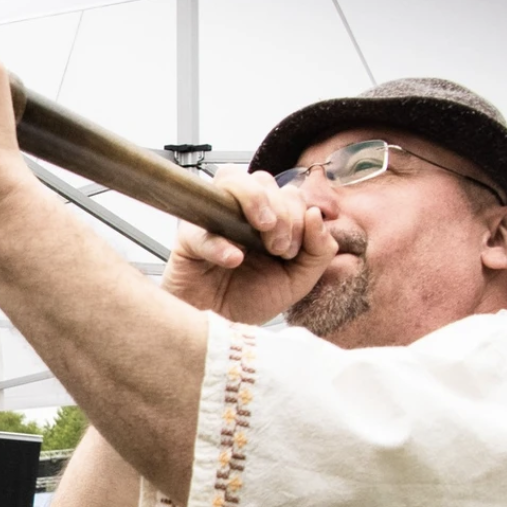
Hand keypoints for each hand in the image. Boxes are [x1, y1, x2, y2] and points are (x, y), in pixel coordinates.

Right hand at [160, 166, 336, 323]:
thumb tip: (315, 214)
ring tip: (262, 240)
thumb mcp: (298, 280)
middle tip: (279, 249)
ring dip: (254, 202)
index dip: (298, 214)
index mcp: (268, 218)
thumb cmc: (251, 301)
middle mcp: (240, 212)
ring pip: (230, 179)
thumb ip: (319, 250)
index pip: (288, 191)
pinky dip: (220, 243)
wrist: (220, 328)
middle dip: (281, 213)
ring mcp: (212, 219)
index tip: (294, 250)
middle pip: (262, 179)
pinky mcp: (187, 239)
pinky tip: (233, 260)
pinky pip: (202, 227)